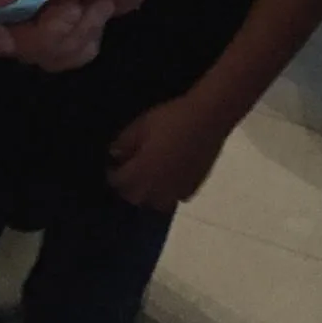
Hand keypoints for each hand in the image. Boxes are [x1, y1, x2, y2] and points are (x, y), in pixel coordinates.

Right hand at [0, 0, 175, 69]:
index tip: (7, 36)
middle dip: (41, 33)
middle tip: (72, 8)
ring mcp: (34, 4)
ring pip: (31, 50)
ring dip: (69, 36)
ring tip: (93, 4)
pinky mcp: (60, 23)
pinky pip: (57, 55)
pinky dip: (83, 42)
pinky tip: (100, 14)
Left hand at [108, 95, 229, 210]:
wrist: (208, 119)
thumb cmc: (172, 119)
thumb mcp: (142, 125)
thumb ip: (125, 142)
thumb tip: (115, 154)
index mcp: (142, 172)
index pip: (119, 183)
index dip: (113, 175)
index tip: (112, 166)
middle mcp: (158, 188)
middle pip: (135, 197)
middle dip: (128, 187)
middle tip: (128, 172)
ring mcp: (177, 190)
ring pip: (156, 203)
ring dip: (148, 194)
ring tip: (148, 177)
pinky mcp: (193, 187)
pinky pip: (175, 198)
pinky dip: (168, 192)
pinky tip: (169, 178)